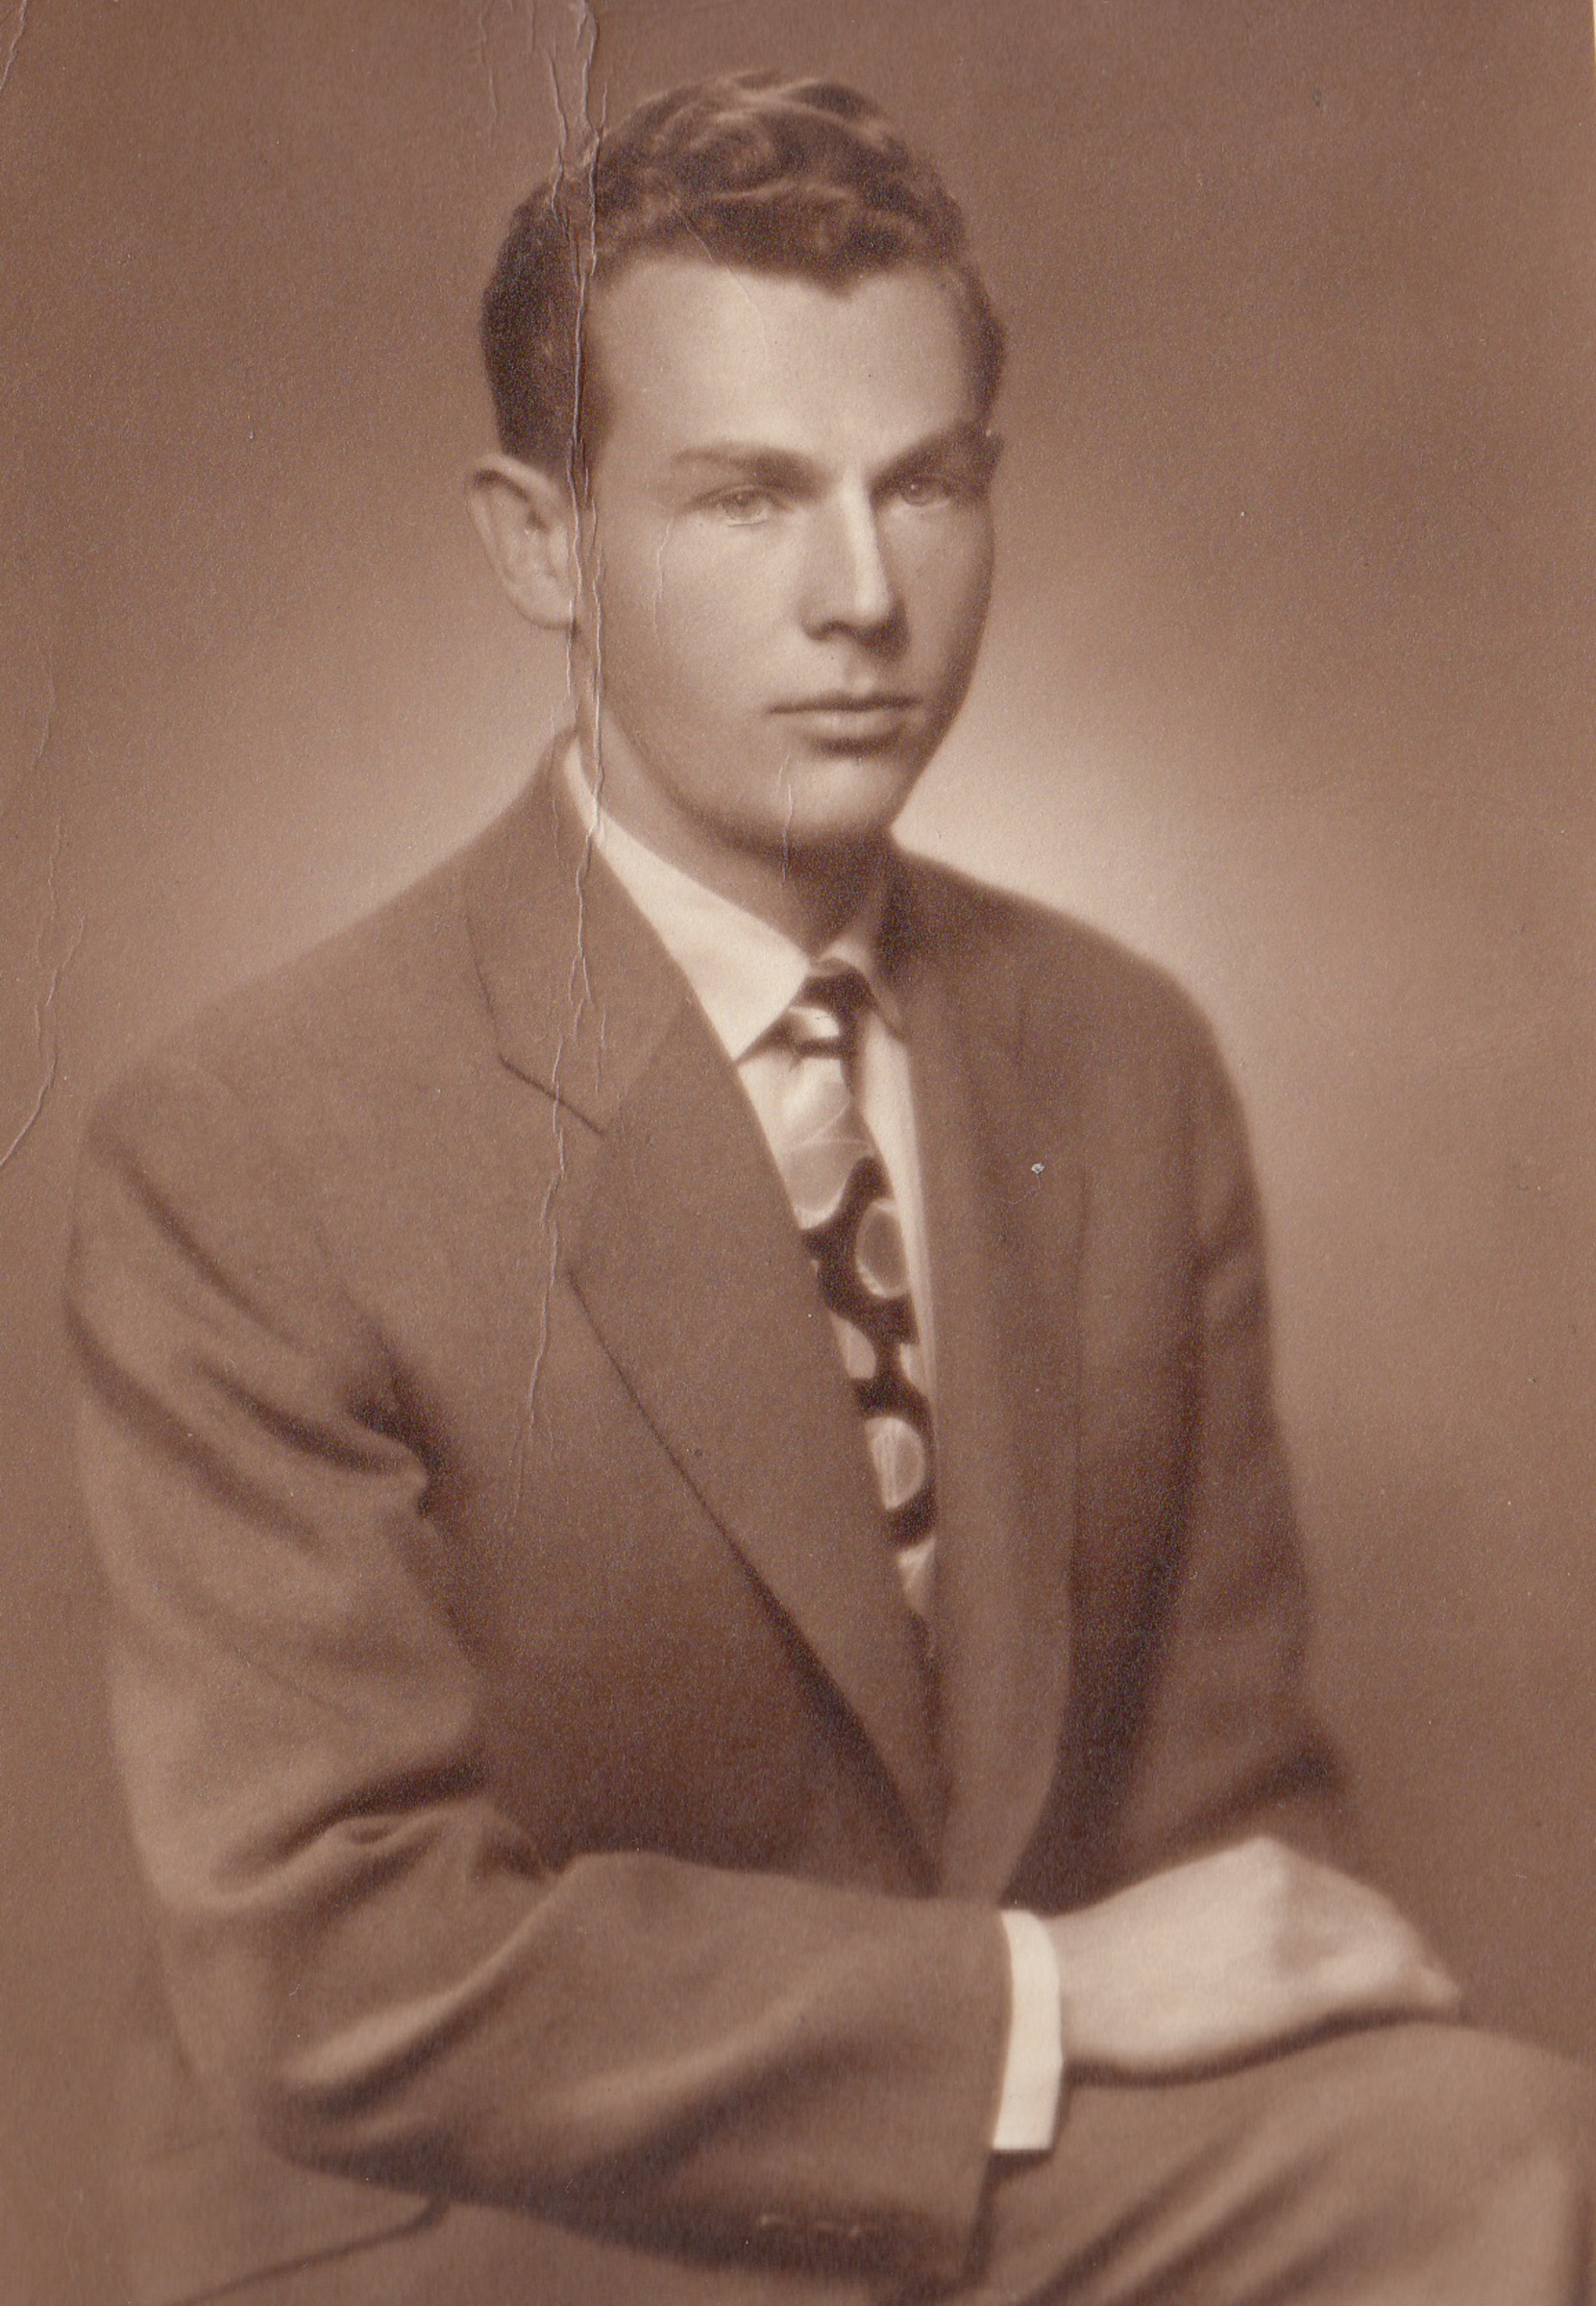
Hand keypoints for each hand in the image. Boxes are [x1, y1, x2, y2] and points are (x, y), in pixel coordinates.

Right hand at [1045, 1836, 1460, 2079]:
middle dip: (1416, 1958)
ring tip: (1444, 2019)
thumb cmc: (1114, 1962)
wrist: (1070, 1987)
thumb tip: (1266, 1943)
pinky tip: (1451, 2021)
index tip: (1402, 1971)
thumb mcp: (1186, 1905)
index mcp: (1259, 1859)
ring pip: (1400, 1948)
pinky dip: (1434, 2000)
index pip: (1354, 1896)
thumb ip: (1237, 1906)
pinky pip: (1397, 1985)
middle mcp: (1289, 1880)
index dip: (1388, 1936)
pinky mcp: (1302, 1986)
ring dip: (1429, 1981)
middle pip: (1386, 1919)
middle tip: (1433, 2002)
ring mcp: (1298, 1931)